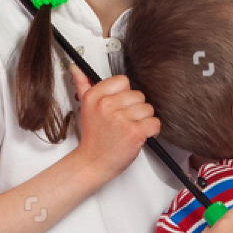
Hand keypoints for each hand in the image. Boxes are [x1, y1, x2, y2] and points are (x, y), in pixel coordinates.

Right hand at [69, 65, 160, 181]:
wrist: (93, 163)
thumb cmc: (94, 138)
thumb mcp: (85, 108)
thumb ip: (83, 85)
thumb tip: (77, 69)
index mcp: (95, 96)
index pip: (123, 81)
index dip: (125, 95)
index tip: (119, 107)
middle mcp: (106, 105)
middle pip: (138, 95)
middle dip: (135, 109)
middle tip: (124, 122)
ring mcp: (121, 118)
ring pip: (148, 109)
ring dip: (144, 120)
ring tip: (130, 129)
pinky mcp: (134, 132)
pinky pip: (154, 123)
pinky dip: (152, 131)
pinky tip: (140, 135)